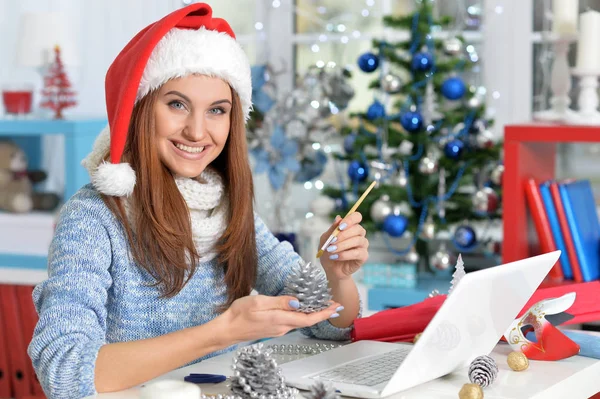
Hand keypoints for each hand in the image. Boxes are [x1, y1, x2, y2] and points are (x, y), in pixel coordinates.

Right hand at [221, 295, 341, 343]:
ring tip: (321, 303)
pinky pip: (292, 321)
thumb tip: (297, 302)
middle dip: (322, 312)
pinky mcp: (273, 328)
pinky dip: (301, 315)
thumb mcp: (259, 302)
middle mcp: (282, 327)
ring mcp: (278, 329)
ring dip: (312, 313)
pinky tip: (302, 308)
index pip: (308, 318)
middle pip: (307, 320)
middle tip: (334, 303)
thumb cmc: (239, 314)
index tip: (335, 307)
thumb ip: (279, 302)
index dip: (323, 313)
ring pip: (300, 321)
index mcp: (280, 320)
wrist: (227, 329)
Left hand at [319, 212, 368, 280]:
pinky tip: (336, 257)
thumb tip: (338, 217)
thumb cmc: (328, 252)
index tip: (340, 227)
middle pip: (358, 228)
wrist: (330, 269)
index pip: (356, 217)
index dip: (350, 220)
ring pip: (357, 240)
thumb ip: (332, 229)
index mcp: (351, 227)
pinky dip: (344, 254)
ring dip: (342, 245)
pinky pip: (357, 253)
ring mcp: (363, 245)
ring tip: (331, 250)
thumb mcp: (325, 239)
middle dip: (343, 234)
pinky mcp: (363, 256)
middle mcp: (359, 234)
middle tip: (332, 241)